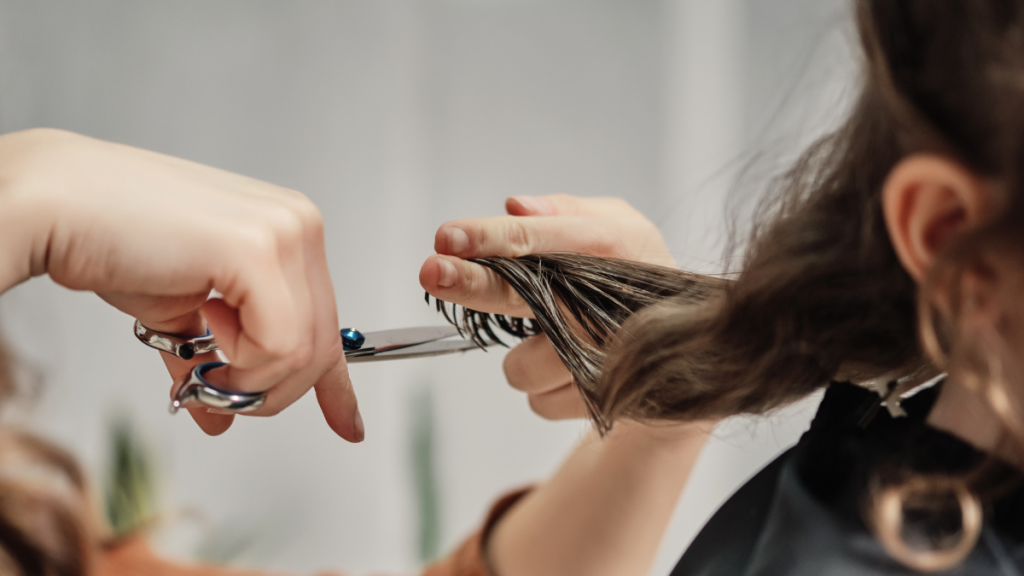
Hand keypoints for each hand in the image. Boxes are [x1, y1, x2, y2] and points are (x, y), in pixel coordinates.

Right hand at [0, 128, 360, 440]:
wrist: (57, 207)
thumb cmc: (112, 245)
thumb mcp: (181, 314)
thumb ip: (213, 360)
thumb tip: (221, 417)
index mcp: (289, 233)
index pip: (329, 322)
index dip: (336, 384)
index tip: (347, 425)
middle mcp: (299, 225)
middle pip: (320, 347)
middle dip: (267, 390)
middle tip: (213, 391)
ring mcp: (285, 232)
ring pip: (302, 353)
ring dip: (244, 378)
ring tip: (198, 352)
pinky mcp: (258, 249)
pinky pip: (278, 343)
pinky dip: (237, 360)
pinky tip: (200, 320)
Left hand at [419, 194, 672, 419]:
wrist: (693, 358)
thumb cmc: (636, 277)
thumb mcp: (615, 227)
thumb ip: (565, 212)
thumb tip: (514, 205)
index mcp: (615, 245)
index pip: (539, 236)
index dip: (490, 237)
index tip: (446, 236)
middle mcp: (611, 301)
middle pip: (524, 294)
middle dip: (473, 284)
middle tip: (433, 272)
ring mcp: (610, 357)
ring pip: (522, 366)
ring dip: (524, 359)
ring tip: (557, 346)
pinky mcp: (606, 402)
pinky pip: (539, 402)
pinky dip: (545, 389)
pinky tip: (572, 373)